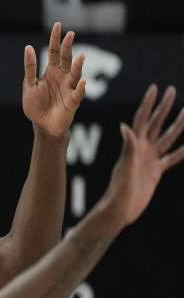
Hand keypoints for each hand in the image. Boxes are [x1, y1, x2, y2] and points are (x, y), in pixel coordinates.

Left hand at [22, 22, 85, 138]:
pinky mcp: (73, 101)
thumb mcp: (29, 85)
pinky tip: (82, 81)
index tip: (58, 25)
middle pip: (66, 59)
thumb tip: (28, 47)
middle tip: (70, 34)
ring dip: (79, 66)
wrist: (42, 125)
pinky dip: (81, 88)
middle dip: (68, 47)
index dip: (55, 39)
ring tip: (80, 56)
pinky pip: (78, 93)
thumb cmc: (36, 106)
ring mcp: (69, 88)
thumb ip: (30, 68)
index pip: (54, 52)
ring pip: (76, 74)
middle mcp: (62, 77)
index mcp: (51, 72)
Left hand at [104, 84, 183, 225]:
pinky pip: (172, 158)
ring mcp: (149, 159)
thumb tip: (124, 126)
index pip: (142, 119)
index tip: (155, 88)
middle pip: (156, 123)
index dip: (148, 104)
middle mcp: (142, 149)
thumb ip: (128, 148)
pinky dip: (182, 151)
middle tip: (171, 90)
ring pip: (167, 138)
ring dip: (178, 125)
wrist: (121, 209)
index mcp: (133, 145)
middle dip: (163, 107)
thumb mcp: (126, 167)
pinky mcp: (155, 171)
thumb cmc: (120, 189)